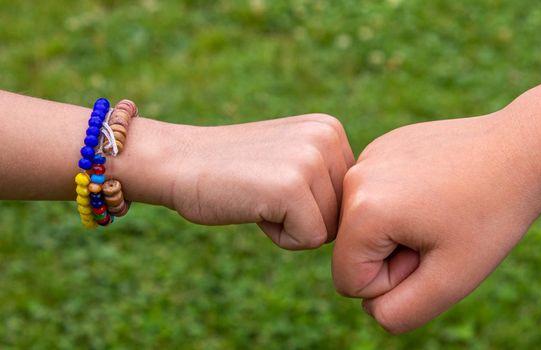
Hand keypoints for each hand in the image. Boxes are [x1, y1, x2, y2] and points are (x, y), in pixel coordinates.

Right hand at [116, 114, 353, 249]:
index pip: (349, 196)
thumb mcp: (290, 155)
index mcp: (331, 129)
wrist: (176, 161)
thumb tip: (364, 211)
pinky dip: (279, 236)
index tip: (274, 183)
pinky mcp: (293, 186)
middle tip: (264, 191)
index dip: (311, 205)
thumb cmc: (230, 170)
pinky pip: (309, 240)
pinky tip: (253, 207)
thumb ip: (326, 172)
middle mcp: (328, 136)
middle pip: (342, 214)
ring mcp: (311, 159)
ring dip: (292, 226)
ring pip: (329, 229)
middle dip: (304, 217)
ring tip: (258, 196)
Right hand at [332, 112, 540, 332]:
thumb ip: (398, 313)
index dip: (396, 281)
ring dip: (399, 230)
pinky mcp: (384, 146)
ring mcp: (368, 156)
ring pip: (365, 224)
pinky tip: (440, 187)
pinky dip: (404, 202)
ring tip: (441, 209)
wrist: (522, 149)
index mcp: (364, 211)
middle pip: (354, 251)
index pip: (350, 282)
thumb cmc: (492, 215)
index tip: (433, 250)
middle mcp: (354, 177)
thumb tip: (370, 307)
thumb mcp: (450, 281)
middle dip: (395, 255)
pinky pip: (378, 196)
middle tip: (441, 230)